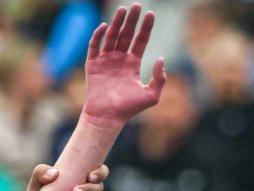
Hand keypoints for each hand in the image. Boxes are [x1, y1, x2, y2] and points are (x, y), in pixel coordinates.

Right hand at [82, 4, 165, 127]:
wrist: (107, 118)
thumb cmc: (128, 110)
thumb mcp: (151, 95)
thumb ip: (159, 78)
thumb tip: (161, 59)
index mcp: (132, 64)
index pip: (140, 41)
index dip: (145, 28)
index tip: (151, 14)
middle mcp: (119, 60)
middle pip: (126, 34)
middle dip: (131, 20)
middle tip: (137, 6)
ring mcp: (105, 61)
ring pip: (111, 36)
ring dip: (116, 23)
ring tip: (123, 9)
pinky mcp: (92, 65)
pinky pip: (94, 46)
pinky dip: (98, 36)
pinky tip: (105, 27)